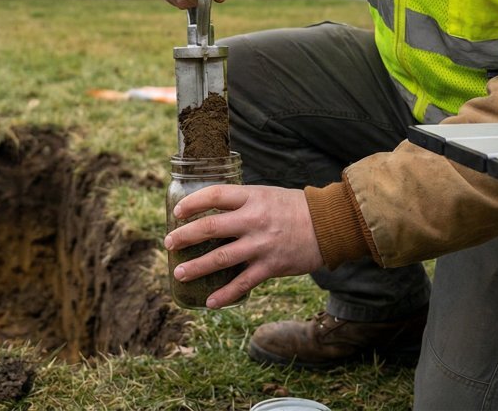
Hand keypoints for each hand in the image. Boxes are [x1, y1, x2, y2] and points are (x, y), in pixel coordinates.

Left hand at [163, 184, 324, 308]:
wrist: (329, 225)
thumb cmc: (295, 207)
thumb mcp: (267, 195)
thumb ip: (243, 203)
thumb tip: (214, 211)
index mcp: (252, 197)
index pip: (214, 196)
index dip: (192, 203)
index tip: (178, 212)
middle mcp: (253, 219)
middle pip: (210, 228)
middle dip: (184, 237)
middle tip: (168, 243)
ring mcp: (261, 244)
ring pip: (220, 258)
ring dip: (196, 267)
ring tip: (179, 273)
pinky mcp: (270, 266)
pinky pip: (242, 283)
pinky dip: (225, 295)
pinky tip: (210, 302)